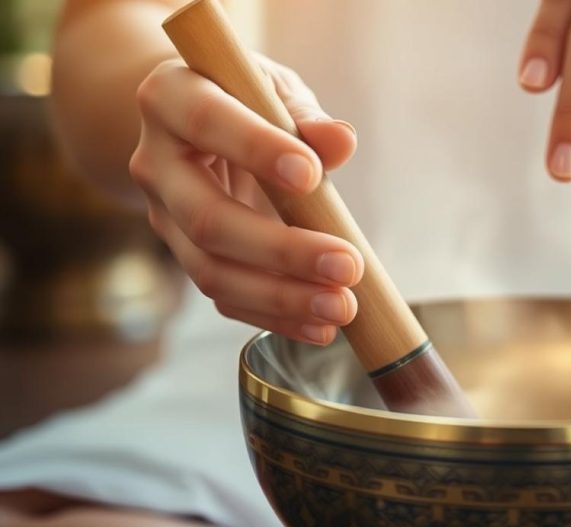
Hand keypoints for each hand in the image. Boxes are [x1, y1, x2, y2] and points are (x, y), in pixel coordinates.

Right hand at [130, 57, 362, 344]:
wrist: (194, 124)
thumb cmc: (245, 98)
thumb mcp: (273, 88)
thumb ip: (305, 115)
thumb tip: (341, 141)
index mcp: (171, 98)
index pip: (206, 123)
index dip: (256, 150)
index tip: (311, 175)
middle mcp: (155, 163)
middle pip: (208, 219)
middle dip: (281, 250)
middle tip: (347, 266)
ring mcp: (164, 217)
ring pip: (212, 270)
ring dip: (282, 297)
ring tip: (342, 307)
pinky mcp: (184, 254)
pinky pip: (224, 296)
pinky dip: (275, 316)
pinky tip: (321, 326)